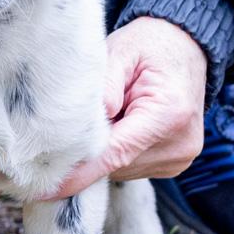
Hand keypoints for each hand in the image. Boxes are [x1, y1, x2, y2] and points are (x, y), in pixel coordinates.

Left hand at [47, 17, 206, 198]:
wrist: (187, 47)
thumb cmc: (151, 46)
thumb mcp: (121, 50)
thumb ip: (102, 86)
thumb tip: (82, 127)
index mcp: (169, 114)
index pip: (114, 153)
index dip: (78, 172)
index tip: (46, 187)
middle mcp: (179, 144)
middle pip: (114, 165)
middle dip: (88, 150)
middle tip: (75, 119)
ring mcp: (178, 159)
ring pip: (119, 170)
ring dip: (103, 149)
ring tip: (111, 112)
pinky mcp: (173, 164)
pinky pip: (130, 166)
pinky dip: (116, 151)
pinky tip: (120, 123)